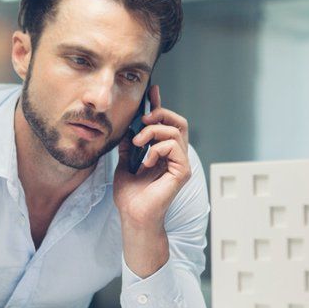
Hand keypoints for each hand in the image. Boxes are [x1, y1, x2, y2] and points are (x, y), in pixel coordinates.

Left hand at [113, 84, 191, 228]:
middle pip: (178, 122)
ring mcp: (181, 164)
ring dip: (153, 132)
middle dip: (160, 114)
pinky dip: (157, 149)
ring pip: (175, 131)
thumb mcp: (125, 164)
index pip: (166, 124)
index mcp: (163, 153)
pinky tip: (146, 161)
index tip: (152, 91)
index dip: (159, 106)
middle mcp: (176, 156)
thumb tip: (127, 129)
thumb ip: (129, 146)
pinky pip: (174, 147)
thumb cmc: (130, 197)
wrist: (133, 217)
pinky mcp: (182, 172)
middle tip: (142, 119)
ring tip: (138, 143)